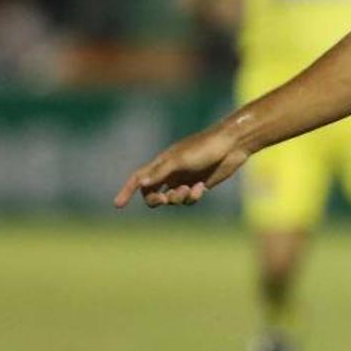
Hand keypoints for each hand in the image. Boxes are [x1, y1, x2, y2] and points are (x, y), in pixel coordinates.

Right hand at [113, 125, 247, 207]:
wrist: (232, 145)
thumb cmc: (205, 148)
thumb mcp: (181, 160)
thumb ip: (161, 172)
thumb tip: (142, 183)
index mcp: (162, 163)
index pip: (139, 178)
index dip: (127, 191)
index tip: (118, 205)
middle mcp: (170, 172)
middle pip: (152, 193)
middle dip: (157, 200)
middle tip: (165, 199)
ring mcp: (184, 179)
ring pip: (172, 198)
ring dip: (178, 198)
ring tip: (190, 189)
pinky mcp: (199, 185)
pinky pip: (189, 199)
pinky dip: (193, 197)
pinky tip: (202, 187)